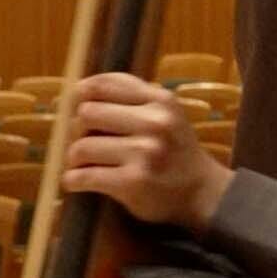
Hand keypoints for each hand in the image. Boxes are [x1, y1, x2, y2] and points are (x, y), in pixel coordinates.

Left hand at [60, 73, 233, 232]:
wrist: (202, 192)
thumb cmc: (174, 150)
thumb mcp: (166, 114)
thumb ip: (132, 98)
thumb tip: (77, 92)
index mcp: (161, 100)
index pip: (102, 85)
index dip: (81, 96)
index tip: (79, 109)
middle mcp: (155, 122)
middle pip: (86, 114)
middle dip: (79, 130)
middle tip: (87, 142)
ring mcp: (145, 153)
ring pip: (80, 148)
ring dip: (75, 160)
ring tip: (86, 165)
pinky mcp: (133, 182)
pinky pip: (82, 177)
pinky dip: (74, 181)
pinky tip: (82, 182)